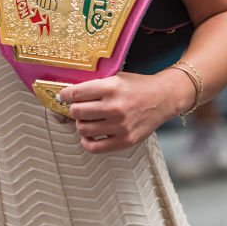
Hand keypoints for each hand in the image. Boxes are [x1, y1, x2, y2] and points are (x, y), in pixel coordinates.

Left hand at [58, 71, 192, 153]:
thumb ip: (94, 86)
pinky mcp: (126, 140)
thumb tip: (68, 95)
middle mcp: (115, 107)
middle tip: (79, 107)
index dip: (65, 95)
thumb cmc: (137, 87)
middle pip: (77, 112)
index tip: (63, 96)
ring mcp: (120, 126)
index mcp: (110, 88)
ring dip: (81, 124)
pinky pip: (95, 147)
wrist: (163, 98)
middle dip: (74, 109)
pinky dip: (87, 142)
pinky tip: (89, 135)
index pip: (76, 93)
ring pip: (83, 129)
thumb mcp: (115, 78)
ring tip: (87, 119)